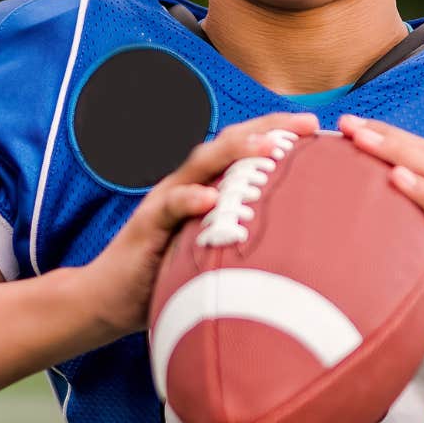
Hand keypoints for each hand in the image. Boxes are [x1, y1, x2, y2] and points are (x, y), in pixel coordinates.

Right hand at [74, 111, 320, 337]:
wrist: (109, 298)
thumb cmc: (167, 275)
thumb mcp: (213, 250)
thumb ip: (243, 239)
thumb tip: (296, 244)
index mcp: (205, 186)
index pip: (244, 148)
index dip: (277, 132)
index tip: (314, 126)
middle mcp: (186, 184)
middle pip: (228, 143)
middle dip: (267, 128)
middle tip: (305, 124)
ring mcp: (164, 201)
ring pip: (200, 165)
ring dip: (235, 152)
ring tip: (268, 147)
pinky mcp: (146, 225)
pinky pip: (168, 207)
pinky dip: (189, 200)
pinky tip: (210, 199)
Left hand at [337, 113, 423, 372]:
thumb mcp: (396, 261)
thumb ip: (376, 235)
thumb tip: (318, 225)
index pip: (412, 154)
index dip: (380, 134)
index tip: (340, 125)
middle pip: (423, 153)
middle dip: (383, 134)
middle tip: (344, 123)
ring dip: (396, 152)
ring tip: (361, 138)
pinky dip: (422, 191)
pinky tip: (395, 178)